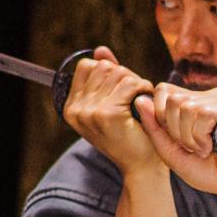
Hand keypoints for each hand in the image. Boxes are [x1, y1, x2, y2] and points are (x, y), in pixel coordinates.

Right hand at [60, 46, 158, 173]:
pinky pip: (130, 84)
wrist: (141, 167)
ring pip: (118, 73)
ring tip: (140, 103)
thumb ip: (105, 77)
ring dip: (136, 84)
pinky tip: (144, 105)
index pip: (87, 66)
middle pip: (104, 67)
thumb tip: (100, 50)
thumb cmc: (130, 135)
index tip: (120, 92)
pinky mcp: (108, 114)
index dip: (109, 72)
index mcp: (71, 107)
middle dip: (125, 76)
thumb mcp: (112, 103)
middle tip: (135, 97)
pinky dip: (144, 90)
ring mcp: (90, 112)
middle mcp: (76, 109)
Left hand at [137, 82, 216, 199]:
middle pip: (172, 100)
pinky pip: (204, 113)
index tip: (178, 141)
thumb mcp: (171, 151)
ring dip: (190, 138)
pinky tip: (216, 148)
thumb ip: (154, 127)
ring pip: (186, 107)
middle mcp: (213, 94)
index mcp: (198, 100)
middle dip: (176, 132)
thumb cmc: (209, 171)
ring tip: (206, 149)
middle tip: (195, 148)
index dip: (162, 118)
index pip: (163, 91)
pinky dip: (202, 137)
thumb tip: (139, 100)